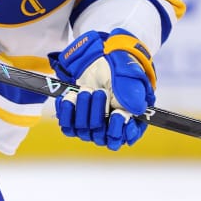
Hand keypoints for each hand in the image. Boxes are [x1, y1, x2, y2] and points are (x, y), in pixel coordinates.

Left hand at [49, 29, 155, 149]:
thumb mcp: (130, 80)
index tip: (117, 114)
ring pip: (83, 130)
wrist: (98, 61)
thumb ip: (133, 96)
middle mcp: (110, 129)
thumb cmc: (119, 71)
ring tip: (86, 90)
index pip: (123, 138)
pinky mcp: (75, 121)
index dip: (118, 129)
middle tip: (100, 92)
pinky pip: (67, 126)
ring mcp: (92, 126)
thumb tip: (132, 111)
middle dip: (98, 112)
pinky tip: (70, 97)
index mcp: (130, 122)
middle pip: (100, 136)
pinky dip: (67, 111)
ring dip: (83, 108)